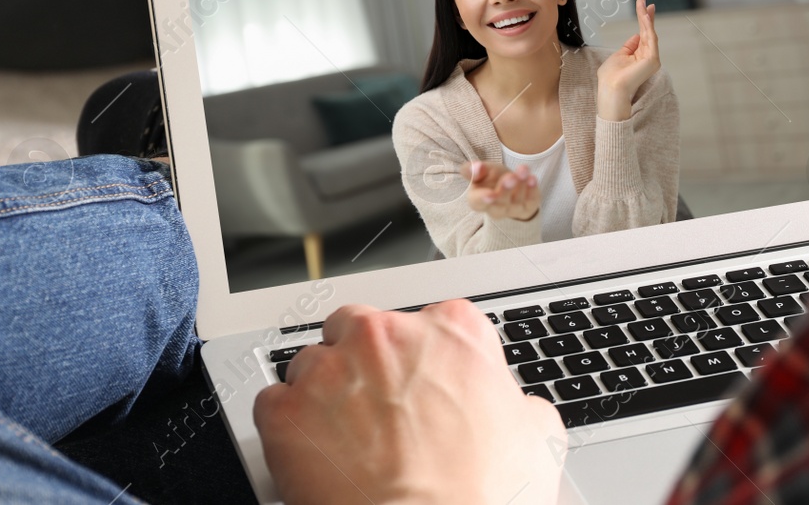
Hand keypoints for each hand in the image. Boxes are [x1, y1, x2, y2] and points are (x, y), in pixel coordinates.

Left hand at [255, 301, 565, 504]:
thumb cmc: (482, 496)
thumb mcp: (536, 437)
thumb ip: (515, 403)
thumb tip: (515, 410)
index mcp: (454, 330)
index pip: (429, 322)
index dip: (423, 359)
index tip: (422, 384)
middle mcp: (387, 336)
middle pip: (359, 329)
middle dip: (364, 364)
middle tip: (378, 412)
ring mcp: (332, 370)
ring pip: (311, 363)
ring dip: (323, 394)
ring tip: (343, 441)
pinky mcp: (287, 412)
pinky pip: (273, 403)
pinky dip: (286, 427)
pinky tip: (312, 456)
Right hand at [464, 160, 540, 221]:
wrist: (511, 186)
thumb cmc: (492, 179)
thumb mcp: (482, 172)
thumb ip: (475, 170)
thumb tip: (475, 166)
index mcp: (478, 200)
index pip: (477, 202)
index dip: (482, 199)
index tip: (490, 194)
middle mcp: (495, 208)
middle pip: (499, 204)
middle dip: (505, 190)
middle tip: (510, 176)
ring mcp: (513, 210)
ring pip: (516, 201)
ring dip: (521, 185)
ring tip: (523, 170)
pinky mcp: (528, 206)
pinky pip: (531, 200)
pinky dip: (532, 189)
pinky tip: (532, 178)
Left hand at [596, 0, 660, 120]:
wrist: (611, 88)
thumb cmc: (611, 76)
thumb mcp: (619, 56)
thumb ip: (628, 46)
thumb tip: (636, 36)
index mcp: (639, 56)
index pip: (644, 34)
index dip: (644, 20)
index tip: (643, 6)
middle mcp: (648, 57)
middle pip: (648, 31)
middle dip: (646, 15)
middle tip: (645, 1)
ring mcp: (652, 59)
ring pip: (650, 33)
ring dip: (646, 17)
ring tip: (643, 4)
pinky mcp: (652, 60)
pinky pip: (651, 38)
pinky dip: (648, 26)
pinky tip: (645, 15)